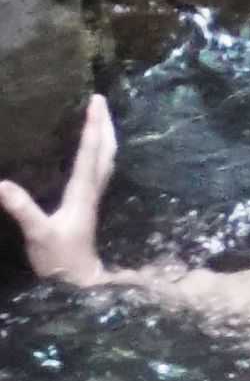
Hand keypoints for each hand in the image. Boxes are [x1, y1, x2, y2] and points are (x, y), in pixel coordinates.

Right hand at [1, 92, 119, 288]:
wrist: (79, 280)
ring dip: (106, 136)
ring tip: (102, 118)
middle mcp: (93, 189)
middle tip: (101, 100)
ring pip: (107, 158)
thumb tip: (3, 185)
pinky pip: (101, 169)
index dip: (93, 125)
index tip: (96, 100)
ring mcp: (94, 197)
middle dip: (105, 123)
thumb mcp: (38, 234)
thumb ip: (23, 209)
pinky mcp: (89, 205)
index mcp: (82, 191)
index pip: (90, 151)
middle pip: (106, 149)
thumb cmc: (59, 258)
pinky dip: (100, 152)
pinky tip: (94, 153)